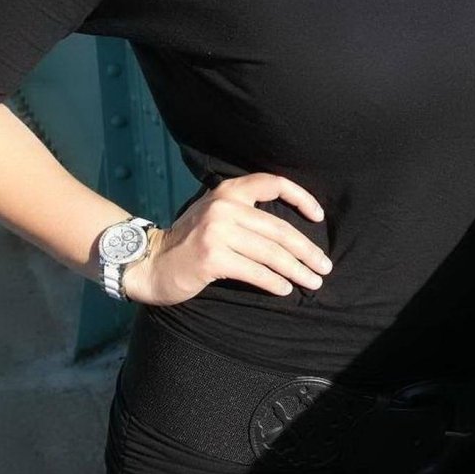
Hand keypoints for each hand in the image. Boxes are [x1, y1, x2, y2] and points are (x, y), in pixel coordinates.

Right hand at [120, 173, 330, 306]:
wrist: (149, 263)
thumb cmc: (188, 243)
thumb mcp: (214, 215)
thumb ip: (245, 215)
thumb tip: (290, 237)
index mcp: (228, 191)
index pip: (272, 183)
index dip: (301, 197)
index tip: (318, 217)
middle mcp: (223, 206)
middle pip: (278, 229)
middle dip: (306, 250)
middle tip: (325, 266)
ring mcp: (217, 231)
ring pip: (271, 253)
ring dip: (297, 270)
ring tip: (313, 282)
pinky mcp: (212, 257)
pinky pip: (254, 271)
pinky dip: (274, 282)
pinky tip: (285, 289)